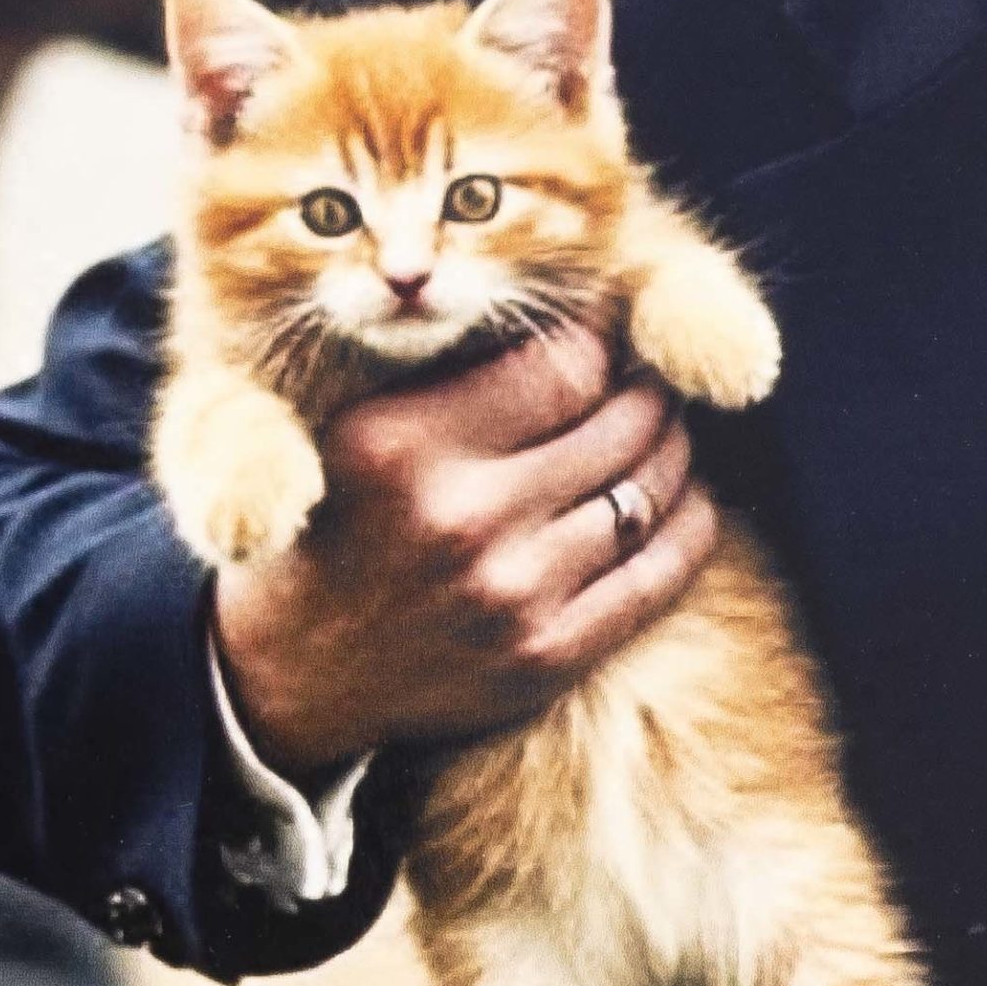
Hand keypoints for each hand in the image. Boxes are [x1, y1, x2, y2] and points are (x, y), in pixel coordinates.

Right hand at [205, 317, 714, 778]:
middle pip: (621, 426)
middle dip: (649, 390)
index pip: (563, 367)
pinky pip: (657, 576)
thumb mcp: (359, 428)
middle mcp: (465, 519)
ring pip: (647, 495)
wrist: (297, 670)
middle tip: (651, 376)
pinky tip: (688, 500)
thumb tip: (573, 316)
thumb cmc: (336, 524)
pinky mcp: (548, 657)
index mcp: (407, 445)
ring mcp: (513, 595)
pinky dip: (689, 526)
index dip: (604, 338)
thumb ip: (452, 374)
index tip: (609, 328)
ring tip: (667, 431)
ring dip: (673, 452)